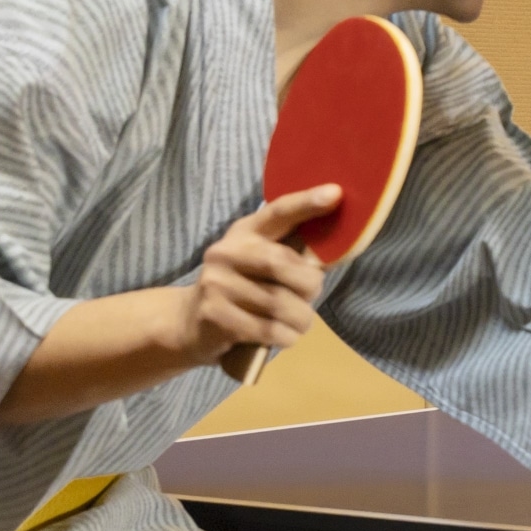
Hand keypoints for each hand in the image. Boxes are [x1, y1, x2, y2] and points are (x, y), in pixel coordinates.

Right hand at [191, 186, 337, 375]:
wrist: (191, 322)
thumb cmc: (243, 289)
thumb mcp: (262, 263)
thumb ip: (294, 254)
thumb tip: (339, 246)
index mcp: (245, 232)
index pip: (278, 212)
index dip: (307, 203)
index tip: (336, 193)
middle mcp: (226, 252)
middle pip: (283, 264)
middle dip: (310, 285)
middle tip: (312, 295)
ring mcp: (216, 283)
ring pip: (281, 304)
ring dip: (302, 319)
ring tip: (299, 321)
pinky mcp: (214, 314)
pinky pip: (269, 330)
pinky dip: (288, 337)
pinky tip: (285, 335)